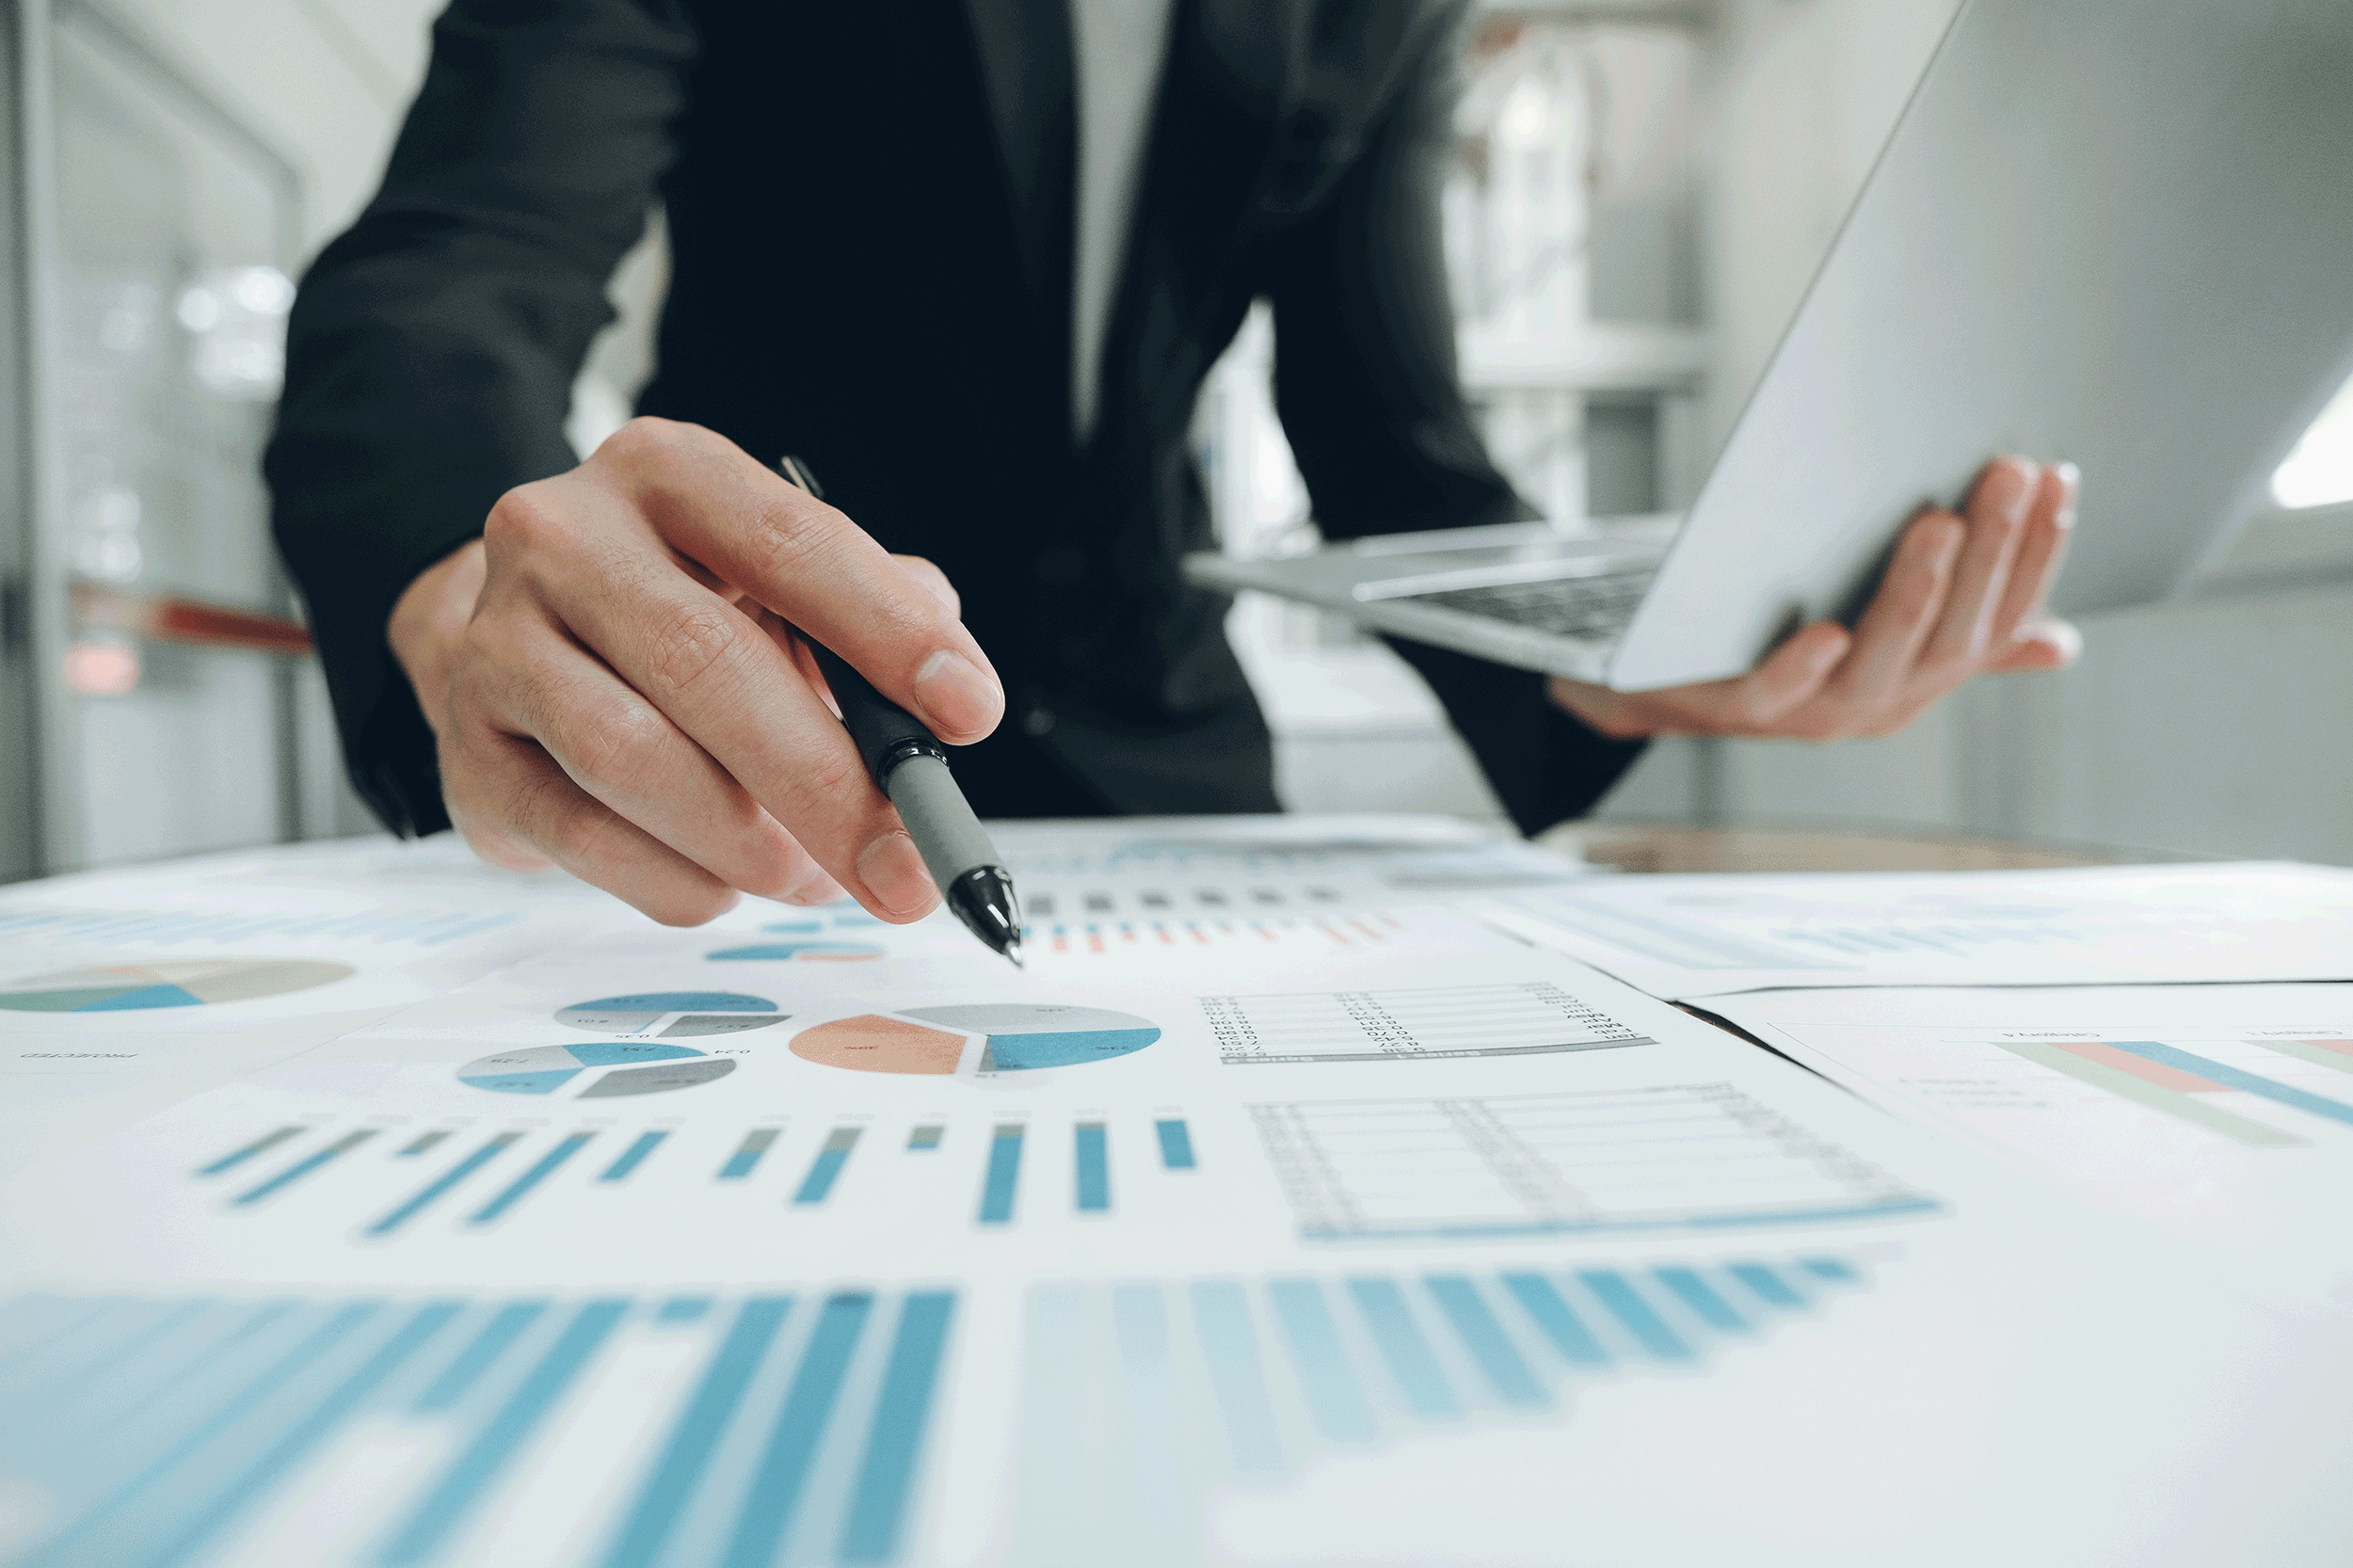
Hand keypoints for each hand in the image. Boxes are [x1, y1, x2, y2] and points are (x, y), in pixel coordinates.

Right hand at [388, 418, 1003, 925]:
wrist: (522, 638)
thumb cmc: (682, 609)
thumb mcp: (779, 582)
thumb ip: (871, 620)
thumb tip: (946, 701)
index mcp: (668, 474)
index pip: (792, 541)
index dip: (888, 633)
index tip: (968, 713)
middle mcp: (566, 538)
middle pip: (707, 663)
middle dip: (829, 783)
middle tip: (908, 864)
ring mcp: (500, 642)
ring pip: (634, 757)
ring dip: (749, 840)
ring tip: (814, 875)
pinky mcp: (470, 752)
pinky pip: (585, 836)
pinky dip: (679, 879)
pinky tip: (727, 884)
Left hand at [1550, 456, 2079, 741]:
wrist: (1675, 681)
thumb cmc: (1786, 641)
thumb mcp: (1881, 631)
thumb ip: (1958, 628)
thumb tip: (2059, 643)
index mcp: (1925, 674)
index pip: (2001, 616)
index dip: (2037, 553)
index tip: (2058, 479)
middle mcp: (1884, 700)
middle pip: (1951, 634)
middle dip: (1989, 554)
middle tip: (2008, 475)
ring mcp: (1817, 712)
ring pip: (1880, 661)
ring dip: (1913, 593)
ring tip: (1938, 524)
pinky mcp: (1746, 709)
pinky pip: (1780, 693)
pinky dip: (1805, 665)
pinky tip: (1827, 630)